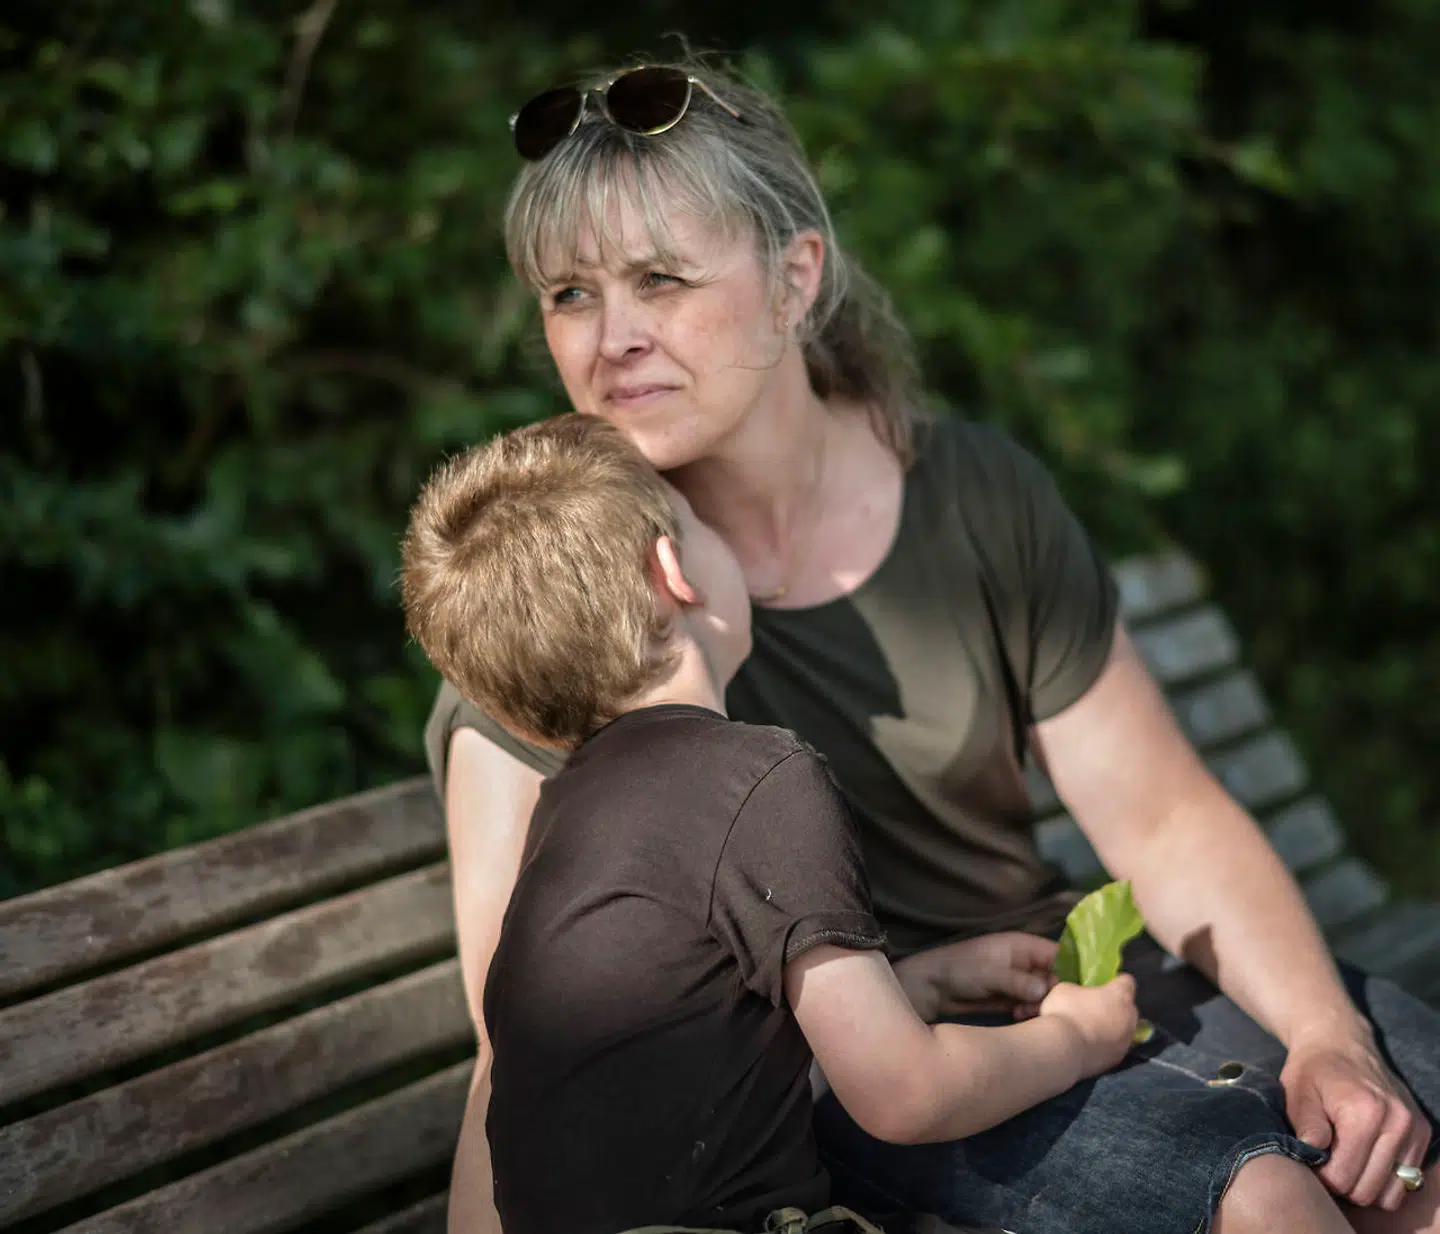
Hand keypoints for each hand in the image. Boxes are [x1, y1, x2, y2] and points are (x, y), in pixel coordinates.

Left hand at [893, 932, 1057, 1021]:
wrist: (932, 988)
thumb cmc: (960, 970)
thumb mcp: (989, 973)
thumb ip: (1018, 981)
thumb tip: (1045, 989)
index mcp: (1022, 946)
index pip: (1057, 954)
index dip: (1069, 970)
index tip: (1076, 991)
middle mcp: (1024, 961)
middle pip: (1054, 976)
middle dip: (1053, 992)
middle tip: (1043, 1006)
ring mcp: (1018, 980)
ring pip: (1044, 993)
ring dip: (1041, 1004)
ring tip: (1026, 1012)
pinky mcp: (1010, 998)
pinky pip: (1030, 1004)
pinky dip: (1029, 1011)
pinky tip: (1019, 1016)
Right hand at [1039, 975, 1138, 1078]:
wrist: (1064, 1049)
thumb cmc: (1066, 1013)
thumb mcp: (1065, 989)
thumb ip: (1079, 990)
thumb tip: (1078, 995)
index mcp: (1119, 995)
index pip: (1127, 981)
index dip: (1116, 981)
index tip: (1105, 984)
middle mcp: (1129, 1017)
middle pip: (1128, 1007)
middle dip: (1116, 1006)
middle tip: (1095, 1006)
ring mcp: (1126, 1040)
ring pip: (1124, 1029)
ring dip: (1112, 1026)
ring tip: (1091, 1028)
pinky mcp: (1118, 1059)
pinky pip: (1115, 1046)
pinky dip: (1106, 1044)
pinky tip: (1089, 1044)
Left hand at [1281, 1020, 1430, 1211]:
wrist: (1341, 1042)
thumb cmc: (1313, 1070)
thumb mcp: (1298, 1094)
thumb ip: (1306, 1126)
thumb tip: (1313, 1157)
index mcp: (1364, 1113)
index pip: (1343, 1178)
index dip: (1321, 1176)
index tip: (1311, 1160)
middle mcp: (1397, 1122)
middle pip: (1368, 1191)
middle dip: (1342, 1184)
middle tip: (1326, 1162)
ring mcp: (1413, 1129)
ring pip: (1391, 1193)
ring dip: (1365, 1185)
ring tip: (1345, 1161)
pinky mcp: (1422, 1133)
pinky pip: (1407, 1181)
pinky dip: (1384, 1179)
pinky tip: (1364, 1158)